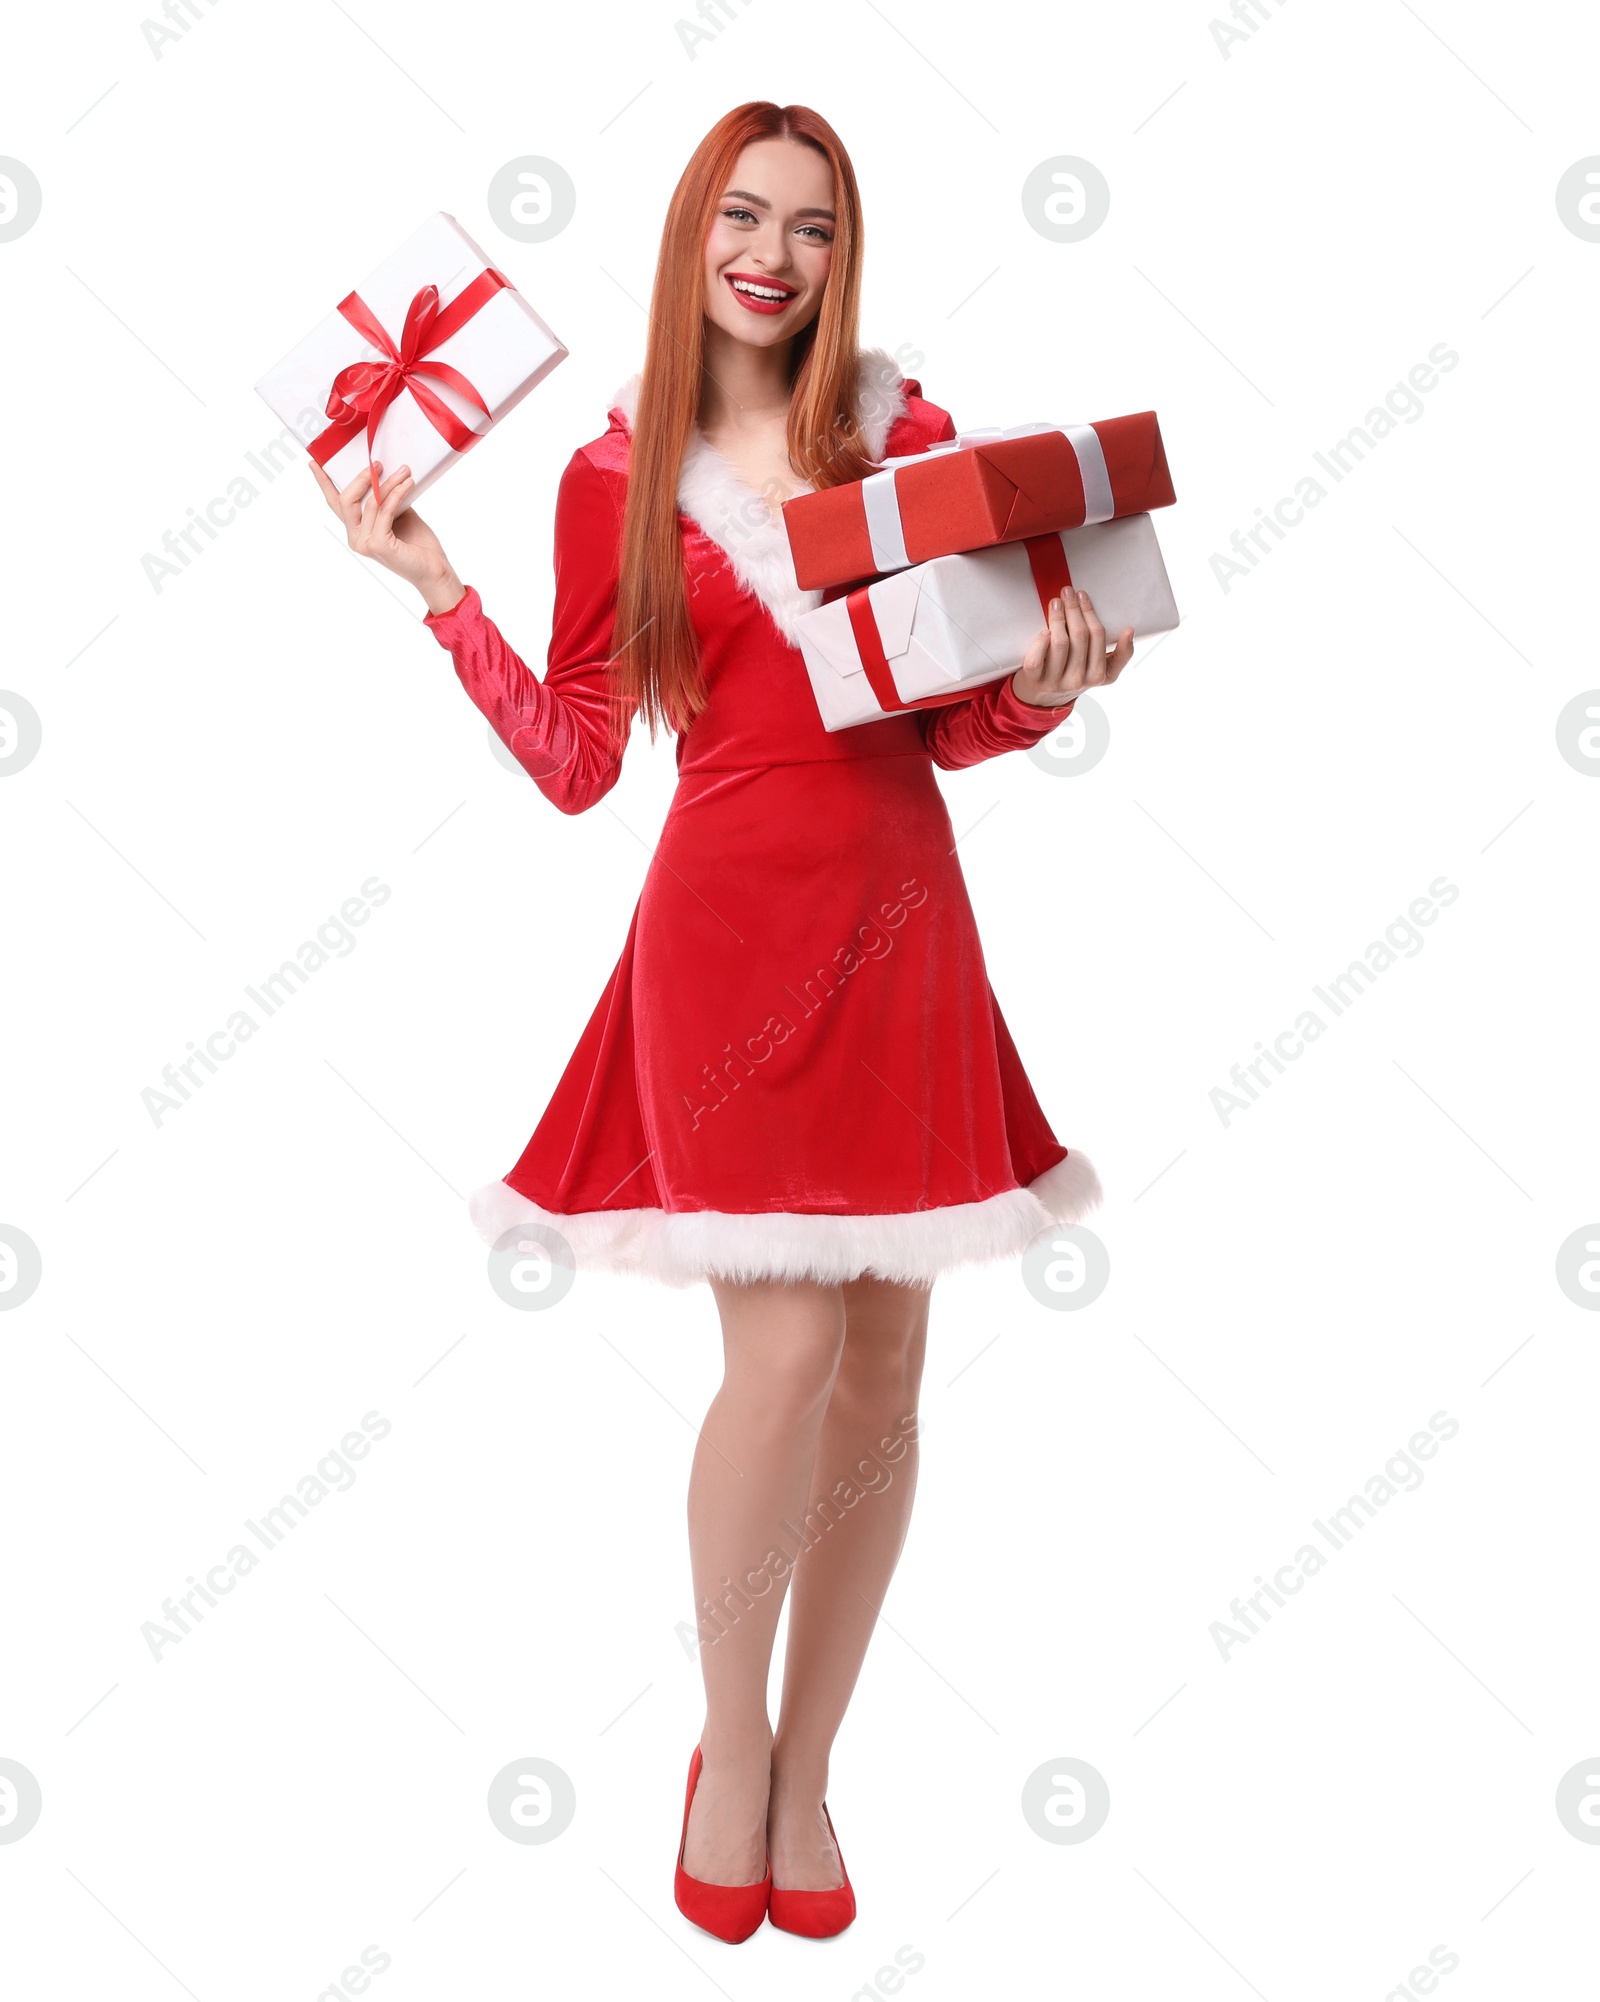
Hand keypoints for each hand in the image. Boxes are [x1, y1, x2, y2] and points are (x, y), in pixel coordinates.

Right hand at [310, 458, 464, 614]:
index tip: (315, 463)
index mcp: (357, 530)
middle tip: (378, 464)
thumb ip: (385, 499)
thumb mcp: (398, 514)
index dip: (324, 483)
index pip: (335, 504)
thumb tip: (383, 473)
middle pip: (346, 500)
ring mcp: (365, 543)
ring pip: (370, 502)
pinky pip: (385, 511)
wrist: (435, 570)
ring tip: (404, 471)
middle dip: (362, 478)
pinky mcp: (378, 545)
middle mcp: (356, 538)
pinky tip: (407, 484)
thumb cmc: (418, 544)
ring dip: (388, 483)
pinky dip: (396, 494)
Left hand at [1010, 586, 1134, 707]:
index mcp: (1098, 676)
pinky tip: (1044, 629)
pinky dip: (1040, 641)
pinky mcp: (1034, 681)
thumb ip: (1120, 655)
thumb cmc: (1076, 675)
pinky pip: (1037, 658)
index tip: (1082, 595)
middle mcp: (1078, 681)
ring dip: (1058, 618)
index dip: (1089, 612)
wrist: (1044, 698)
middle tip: (1067, 592)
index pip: (1097, 636)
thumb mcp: (1103, 671)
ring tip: (1056, 603)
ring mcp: (1055, 682)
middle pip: (1079, 636)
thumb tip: (1130, 630)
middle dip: (1073, 609)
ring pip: (1060, 643)